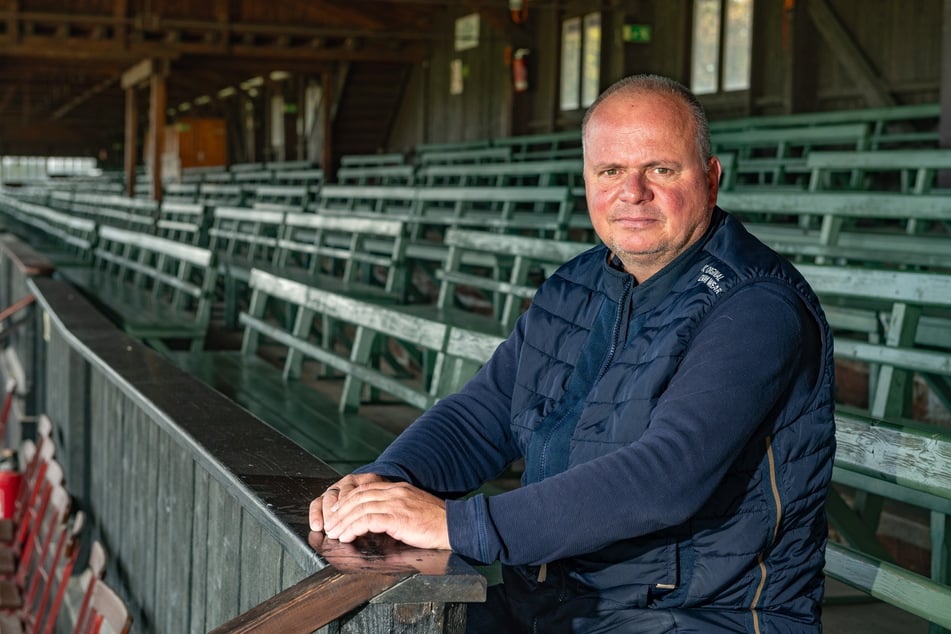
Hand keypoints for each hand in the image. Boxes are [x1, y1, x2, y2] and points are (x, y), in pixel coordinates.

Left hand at [310, 475, 449, 550]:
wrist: (455, 526)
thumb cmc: (436, 523)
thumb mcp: (414, 509)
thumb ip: (396, 509)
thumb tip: (379, 520)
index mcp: (398, 488)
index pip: (366, 489)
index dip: (348, 499)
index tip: (338, 511)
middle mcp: (395, 492)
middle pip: (358, 497)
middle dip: (340, 511)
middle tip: (329, 524)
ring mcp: (396, 503)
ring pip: (359, 508)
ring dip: (343, 522)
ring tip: (334, 533)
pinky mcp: (397, 517)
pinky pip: (367, 520)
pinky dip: (353, 528)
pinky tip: (347, 536)